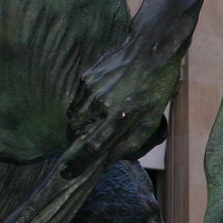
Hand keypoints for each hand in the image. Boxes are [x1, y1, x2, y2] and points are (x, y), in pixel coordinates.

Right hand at [67, 37, 179, 171]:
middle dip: (79, 142)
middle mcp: (101, 105)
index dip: (77, 163)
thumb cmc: (156, 87)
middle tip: (89, 141)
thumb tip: (110, 159)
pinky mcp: (86, 77)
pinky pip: (76, 100)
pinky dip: (82, 106)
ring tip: (97, 119)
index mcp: (119, 118)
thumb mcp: (151, 119)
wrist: (151, 49)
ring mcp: (91, 90)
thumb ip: (131, 142)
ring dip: (80, 124)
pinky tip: (99, 101)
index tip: (67, 173)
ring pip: (74, 117)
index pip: (91, 148)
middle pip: (77, 134)